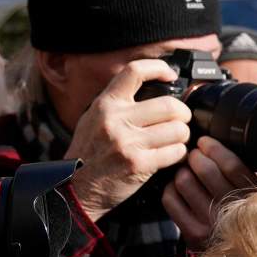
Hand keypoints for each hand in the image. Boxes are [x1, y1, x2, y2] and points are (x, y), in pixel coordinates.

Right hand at [64, 60, 192, 222]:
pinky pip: (176, 152)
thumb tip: (155, 87)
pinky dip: (179, 154)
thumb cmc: (89, 153)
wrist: (74, 188)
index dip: (159, 68)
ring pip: (178, 130)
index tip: (171, 75)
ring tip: (175, 140)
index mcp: (105, 104)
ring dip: (183, 136)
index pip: (134, 72)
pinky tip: (171, 156)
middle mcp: (115, 120)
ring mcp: (127, 143)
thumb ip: (119, 104)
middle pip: (170, 105)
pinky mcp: (139, 164)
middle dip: (183, 114)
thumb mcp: (94, 119)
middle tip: (181, 121)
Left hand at [161, 136, 256, 249]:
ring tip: (187, 173)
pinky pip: (171, 199)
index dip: (214, 148)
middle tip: (194, 155)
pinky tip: (178, 189)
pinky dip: (171, 189)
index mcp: (254, 197)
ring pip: (184, 181)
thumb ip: (248, 173)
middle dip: (196, 156)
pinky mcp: (192, 233)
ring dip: (182, 172)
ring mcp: (211, 223)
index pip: (231, 165)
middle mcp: (233, 210)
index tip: (205, 142)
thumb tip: (229, 143)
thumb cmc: (247, 215)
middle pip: (205, 170)